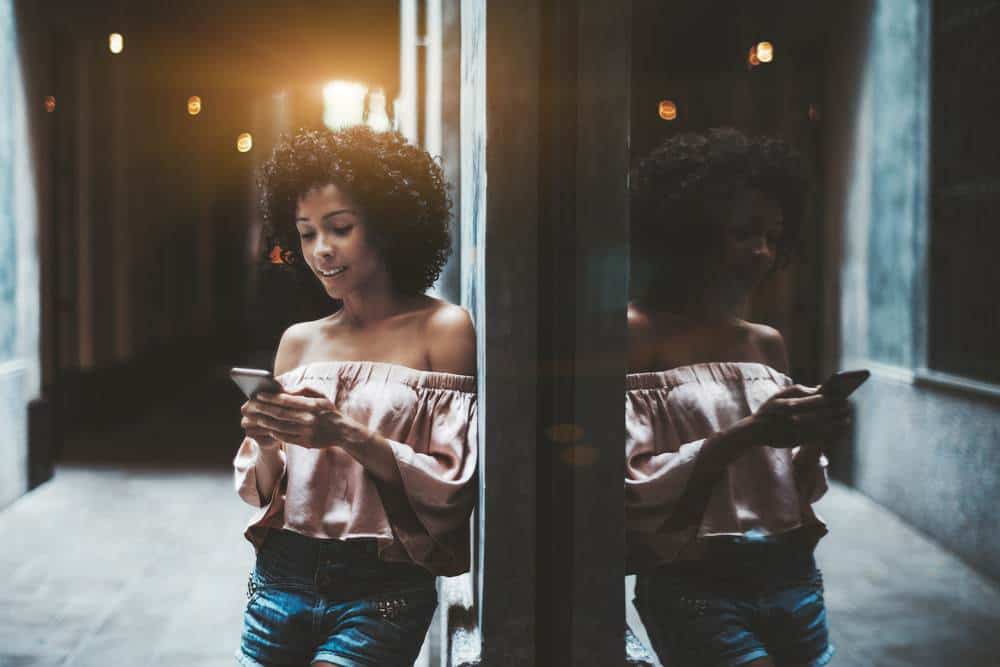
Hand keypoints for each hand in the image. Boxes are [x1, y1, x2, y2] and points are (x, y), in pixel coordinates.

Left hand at [241, 387, 369, 449]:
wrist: (342, 431)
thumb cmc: (328, 410)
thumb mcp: (320, 395)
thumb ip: (302, 390)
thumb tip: (283, 389)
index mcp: (312, 405)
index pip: (286, 400)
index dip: (270, 397)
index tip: (258, 394)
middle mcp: (309, 419)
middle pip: (280, 414)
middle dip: (263, 409)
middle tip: (251, 406)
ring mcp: (306, 432)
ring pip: (280, 427)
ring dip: (265, 422)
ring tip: (255, 417)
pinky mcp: (305, 442)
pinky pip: (286, 438)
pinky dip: (274, 433)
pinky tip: (267, 428)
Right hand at [749, 384, 850, 448]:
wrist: (756, 431)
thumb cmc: (770, 409)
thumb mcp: (780, 394)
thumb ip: (800, 390)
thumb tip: (821, 389)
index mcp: (789, 404)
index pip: (816, 400)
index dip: (832, 399)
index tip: (843, 396)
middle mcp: (794, 419)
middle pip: (822, 414)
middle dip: (837, 411)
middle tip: (848, 407)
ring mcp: (796, 431)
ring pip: (823, 427)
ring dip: (837, 423)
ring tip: (847, 419)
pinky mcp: (799, 441)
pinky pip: (820, 437)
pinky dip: (832, 433)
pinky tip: (839, 429)